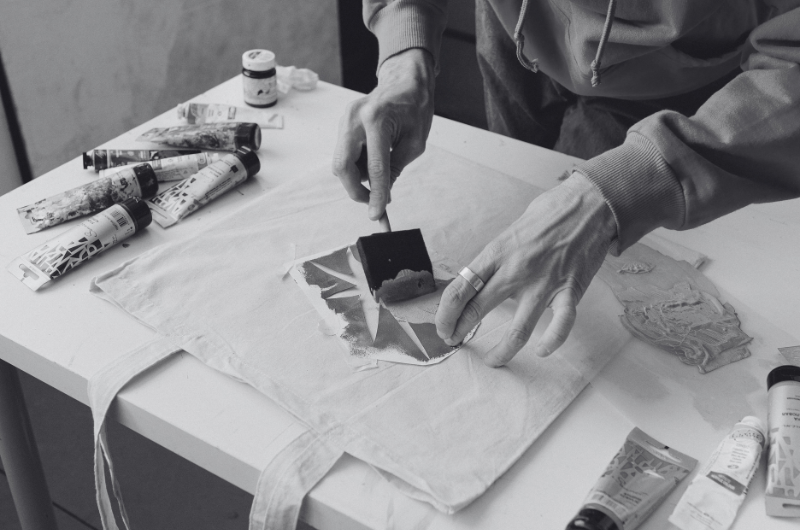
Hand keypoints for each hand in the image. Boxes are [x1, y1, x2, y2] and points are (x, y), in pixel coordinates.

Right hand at [332, 48, 434, 220]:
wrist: (404, 82)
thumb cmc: (414, 108)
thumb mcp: (415, 143)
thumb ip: (396, 168)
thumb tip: (381, 194)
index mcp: (377, 120)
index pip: (375, 167)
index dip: (376, 194)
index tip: (376, 213)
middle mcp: (355, 118)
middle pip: (342, 165)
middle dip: (354, 189)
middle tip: (371, 200)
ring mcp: (345, 119)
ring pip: (340, 162)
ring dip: (357, 175)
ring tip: (379, 168)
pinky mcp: (342, 123)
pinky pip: (343, 153)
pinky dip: (356, 164)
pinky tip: (371, 158)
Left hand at [435, 173, 616, 366]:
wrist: (590, 205)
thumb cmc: (548, 216)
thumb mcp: (510, 232)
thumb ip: (496, 259)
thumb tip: (476, 282)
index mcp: (497, 252)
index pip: (461, 288)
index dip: (445, 313)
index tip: (442, 326)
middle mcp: (516, 269)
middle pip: (478, 308)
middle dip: (460, 329)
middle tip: (453, 340)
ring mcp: (544, 282)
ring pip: (518, 329)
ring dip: (501, 351)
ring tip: (492, 360)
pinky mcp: (570, 289)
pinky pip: (561, 323)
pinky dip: (552, 341)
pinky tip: (541, 351)